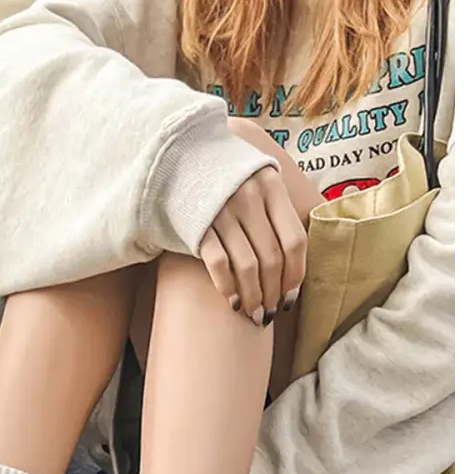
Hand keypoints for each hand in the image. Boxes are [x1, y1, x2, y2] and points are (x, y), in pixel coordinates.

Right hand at [200, 166, 306, 326]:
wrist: (176, 159)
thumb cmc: (224, 177)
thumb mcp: (257, 178)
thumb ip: (277, 207)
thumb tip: (297, 256)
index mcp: (271, 187)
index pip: (294, 240)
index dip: (295, 275)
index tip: (291, 297)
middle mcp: (249, 198)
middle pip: (271, 258)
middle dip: (273, 292)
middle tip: (271, 312)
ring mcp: (222, 212)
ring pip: (247, 266)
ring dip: (253, 296)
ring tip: (254, 314)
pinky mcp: (197, 225)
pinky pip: (218, 264)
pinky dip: (227, 287)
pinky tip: (232, 302)